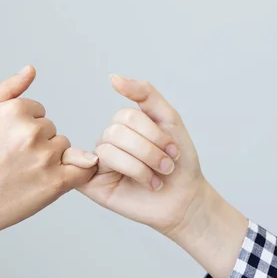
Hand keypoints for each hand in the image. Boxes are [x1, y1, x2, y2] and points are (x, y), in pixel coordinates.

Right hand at [0, 65, 97, 248]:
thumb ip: (6, 89)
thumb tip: (31, 69)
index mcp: (13, 110)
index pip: (38, 111)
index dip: (23, 127)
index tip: (8, 143)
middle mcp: (31, 131)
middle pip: (52, 129)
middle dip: (37, 142)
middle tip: (14, 161)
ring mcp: (45, 157)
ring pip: (64, 147)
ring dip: (52, 158)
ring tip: (25, 174)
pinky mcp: (57, 182)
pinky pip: (84, 169)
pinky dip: (80, 171)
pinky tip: (64, 177)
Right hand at [79, 75, 246, 277]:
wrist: (185, 200)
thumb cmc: (179, 163)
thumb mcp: (168, 119)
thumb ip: (144, 94)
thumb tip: (113, 77)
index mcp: (123, 125)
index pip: (126, 116)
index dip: (153, 133)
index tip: (174, 150)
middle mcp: (108, 141)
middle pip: (117, 132)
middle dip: (148, 151)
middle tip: (167, 167)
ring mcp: (98, 162)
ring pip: (109, 150)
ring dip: (141, 166)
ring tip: (156, 180)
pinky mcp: (91, 184)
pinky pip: (93, 168)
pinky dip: (119, 171)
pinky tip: (132, 181)